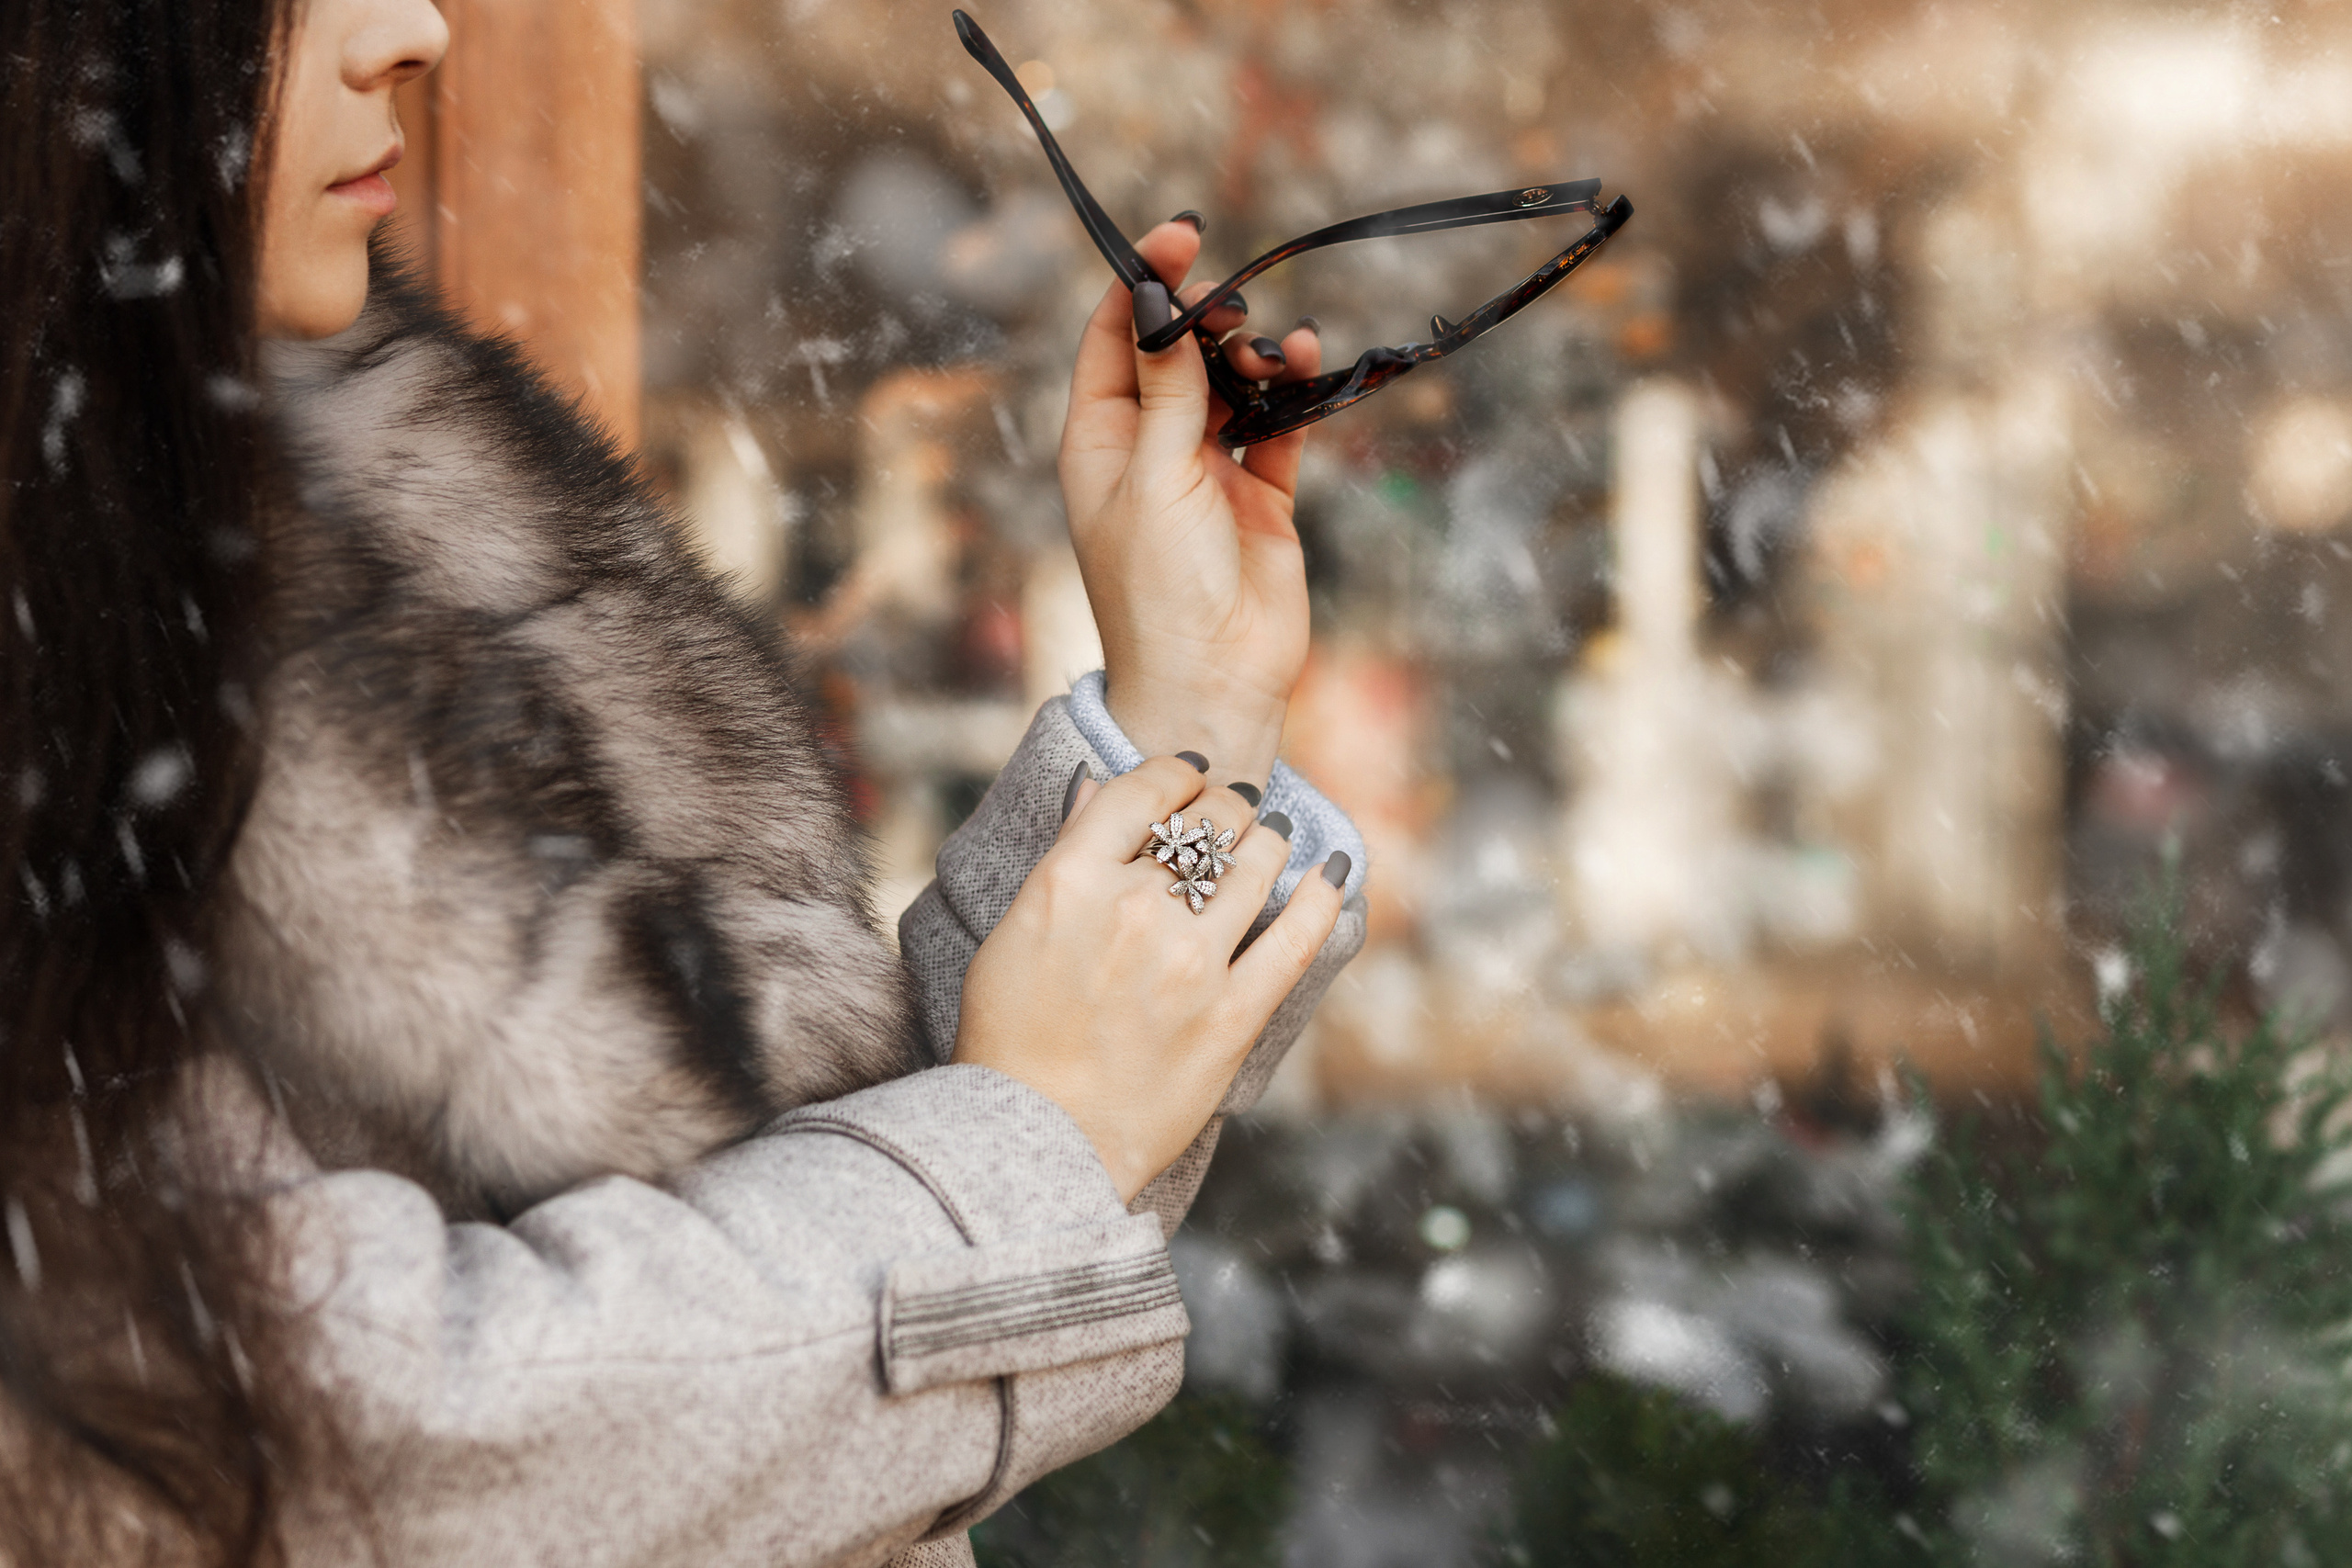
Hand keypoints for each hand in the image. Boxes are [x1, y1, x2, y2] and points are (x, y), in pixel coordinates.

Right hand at [953, 756, 1346, 1200]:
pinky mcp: (1234, 1015)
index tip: (1188, 774)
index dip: (1174, 772)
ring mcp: (1190, 962)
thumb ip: (1064, 856)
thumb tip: (1098, 784)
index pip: (1142, 791)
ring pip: (1257, 863)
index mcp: (1070, 883)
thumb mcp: (1013, 933)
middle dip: (1224, 806)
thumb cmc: (1011, 1041)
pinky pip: (1299, 937)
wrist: (1040, 1143)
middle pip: (1206, 822)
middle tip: (1230, 810)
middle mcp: (1134, 911)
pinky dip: (1324, 895)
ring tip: (1269, 840)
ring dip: (1268, 840)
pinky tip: (1334, 872)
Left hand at [1059, 220, 1326, 791]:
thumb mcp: (1154, 477)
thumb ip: (1166, 388)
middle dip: (1209, 315)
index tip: (1180, 235)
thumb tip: (1157, 301)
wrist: (1212, 682)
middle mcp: (1149, 447)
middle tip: (1235, 305)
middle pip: (1177, 350)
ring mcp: (1207, 469)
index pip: (1112, 337)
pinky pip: (1279, 423)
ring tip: (1276, 352)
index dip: (1141, 282)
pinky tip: (1310, 361)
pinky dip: (1295, 390)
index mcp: (1098, 441)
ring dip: (1255, 354)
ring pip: (1233, 381)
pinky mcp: (1262, 493)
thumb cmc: (1159, 590)